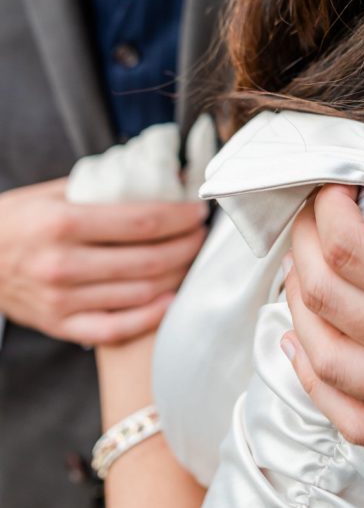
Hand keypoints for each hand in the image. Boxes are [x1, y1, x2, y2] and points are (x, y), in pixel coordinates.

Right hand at [0, 179, 207, 346]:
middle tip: (201, 235)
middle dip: (186, 246)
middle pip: (148, 259)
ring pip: (139, 293)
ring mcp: (61, 299)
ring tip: (190, 260)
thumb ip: (100, 188)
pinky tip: (169, 300)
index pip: (142, 221)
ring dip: (176, 276)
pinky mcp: (59, 325)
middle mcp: (63, 264)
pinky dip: (149, 316)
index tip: (198, 211)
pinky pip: (115, 328)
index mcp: (62, 223)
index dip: (180, 217)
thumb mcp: (50, 193)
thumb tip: (158, 179)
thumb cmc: (15, 221)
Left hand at [282, 91, 363, 450]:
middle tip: (309, 221)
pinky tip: (305, 350)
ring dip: (300, 311)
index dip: (323, 211)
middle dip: (303, 248)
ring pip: (332, 364)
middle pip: (331, 300)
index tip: (330, 190)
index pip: (352, 249)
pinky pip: (363, 424)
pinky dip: (319, 388)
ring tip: (303, 274)